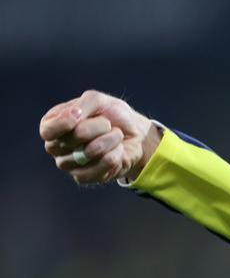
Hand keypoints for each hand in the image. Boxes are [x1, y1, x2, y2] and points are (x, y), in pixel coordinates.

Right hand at [39, 90, 160, 184]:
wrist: (134, 134)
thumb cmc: (110, 114)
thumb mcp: (97, 100)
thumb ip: (83, 104)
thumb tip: (73, 116)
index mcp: (51, 125)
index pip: (48, 130)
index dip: (64, 124)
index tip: (80, 114)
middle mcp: (55, 146)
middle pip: (71, 140)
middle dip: (97, 128)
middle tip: (107, 124)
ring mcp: (68, 164)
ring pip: (87, 154)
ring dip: (109, 142)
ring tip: (116, 135)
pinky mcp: (83, 177)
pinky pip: (96, 172)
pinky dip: (113, 158)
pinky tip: (118, 151)